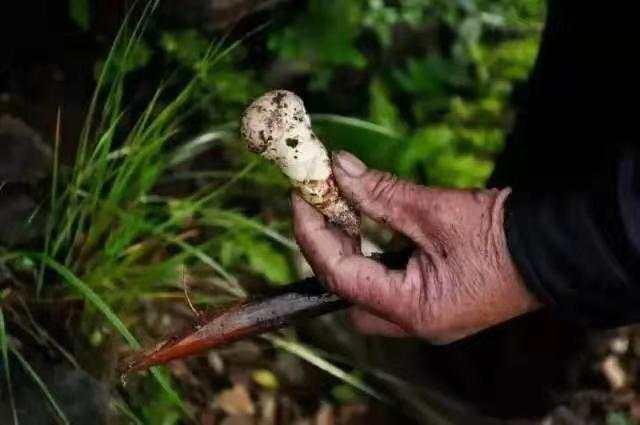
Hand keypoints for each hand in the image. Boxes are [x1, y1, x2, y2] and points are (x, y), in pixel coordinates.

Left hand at [292, 151, 540, 343]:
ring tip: (342, 210)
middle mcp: (415, 323)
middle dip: (326, 249)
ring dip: (349, 251)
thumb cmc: (503, 233)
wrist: (557, 248)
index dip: (314, 234)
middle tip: (320, 206)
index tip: (301, 196)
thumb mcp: (435, 210)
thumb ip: (380, 193)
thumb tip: (337, 167)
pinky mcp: (434, 303)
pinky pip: (388, 285)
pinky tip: (368, 225)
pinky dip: (372, 256)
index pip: (341, 276)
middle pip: (347, 293)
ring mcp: (425, 317)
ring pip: (364, 292)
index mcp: (414, 310)